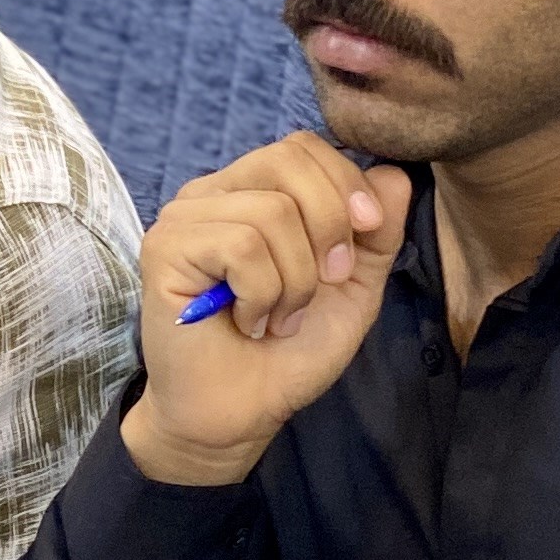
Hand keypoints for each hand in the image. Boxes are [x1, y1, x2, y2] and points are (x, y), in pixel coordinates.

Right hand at [126, 134, 411, 490]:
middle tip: (325, 284)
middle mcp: (213, 193)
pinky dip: (262, 294)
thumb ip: (377, 232)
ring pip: (271, 212)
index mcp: (253, 190)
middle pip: (288, 160)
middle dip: (329, 227)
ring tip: (277, 317)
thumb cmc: (289, 351)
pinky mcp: (165, 248)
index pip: (304, 146)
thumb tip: (394, 174)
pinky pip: (241, 246)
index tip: (366, 238)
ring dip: (295, 281)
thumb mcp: (353, 287)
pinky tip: (248, 322)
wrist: (241, 414)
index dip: (346, 184)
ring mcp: (184, 217)